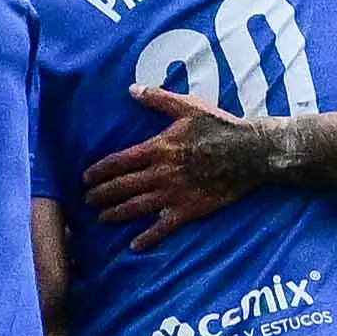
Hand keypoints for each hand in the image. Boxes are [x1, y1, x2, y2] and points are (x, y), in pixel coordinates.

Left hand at [84, 86, 291, 241]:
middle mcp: (162, 173)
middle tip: (86, 201)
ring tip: (101, 219)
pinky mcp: (190, 209)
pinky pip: (164, 227)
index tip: (85, 178)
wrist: (251, 152)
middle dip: (101, 195)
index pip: (119, 161)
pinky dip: (148, 238)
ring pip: (137, 207)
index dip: (99, 171)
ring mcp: (175, 193)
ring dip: (116, 214)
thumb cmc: (220, 127)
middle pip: (123, 186)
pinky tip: (134, 246)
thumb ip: (158, 99)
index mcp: (159, 148)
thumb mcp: (188, 106)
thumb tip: (132, 89)